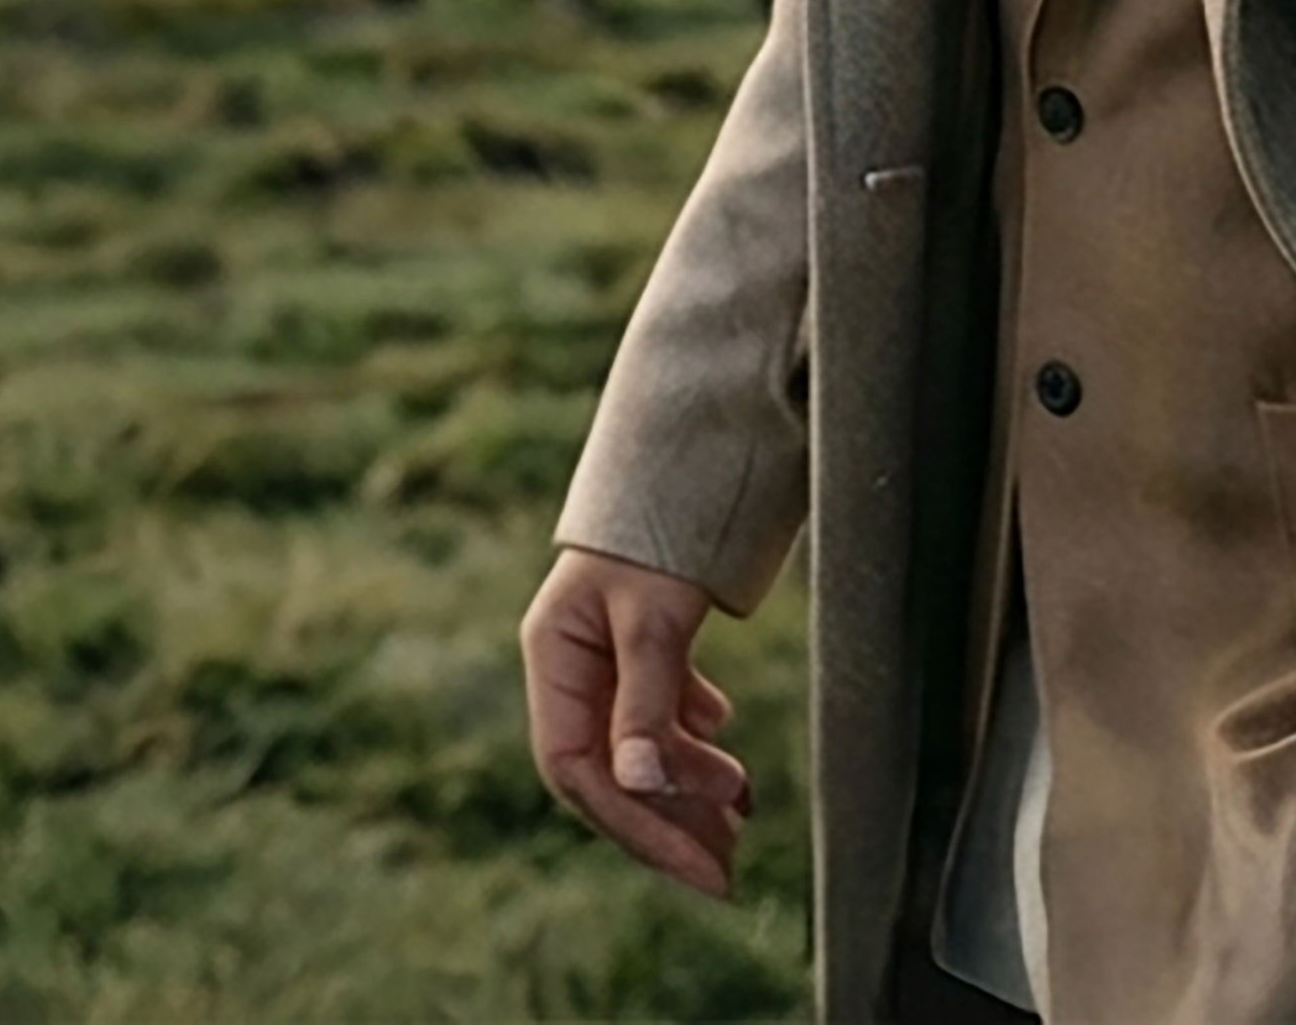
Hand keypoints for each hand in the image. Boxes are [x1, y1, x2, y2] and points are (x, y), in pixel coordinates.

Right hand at [521, 542, 750, 898]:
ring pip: (636, 737)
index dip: (637, 823)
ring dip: (685, 779)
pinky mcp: (642, 629)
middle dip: (667, 816)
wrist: (692, 434)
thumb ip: (647, 695)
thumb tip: (639, 784)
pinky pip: (658, 701)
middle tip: (729, 861)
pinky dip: (690, 730)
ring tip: (740, 809)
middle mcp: (572, 660)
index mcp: (555, 657)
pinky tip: (722, 744)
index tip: (698, 862)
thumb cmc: (662, 517)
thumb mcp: (654, 610)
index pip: (581, 769)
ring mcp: (604, 646)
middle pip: (610, 765)